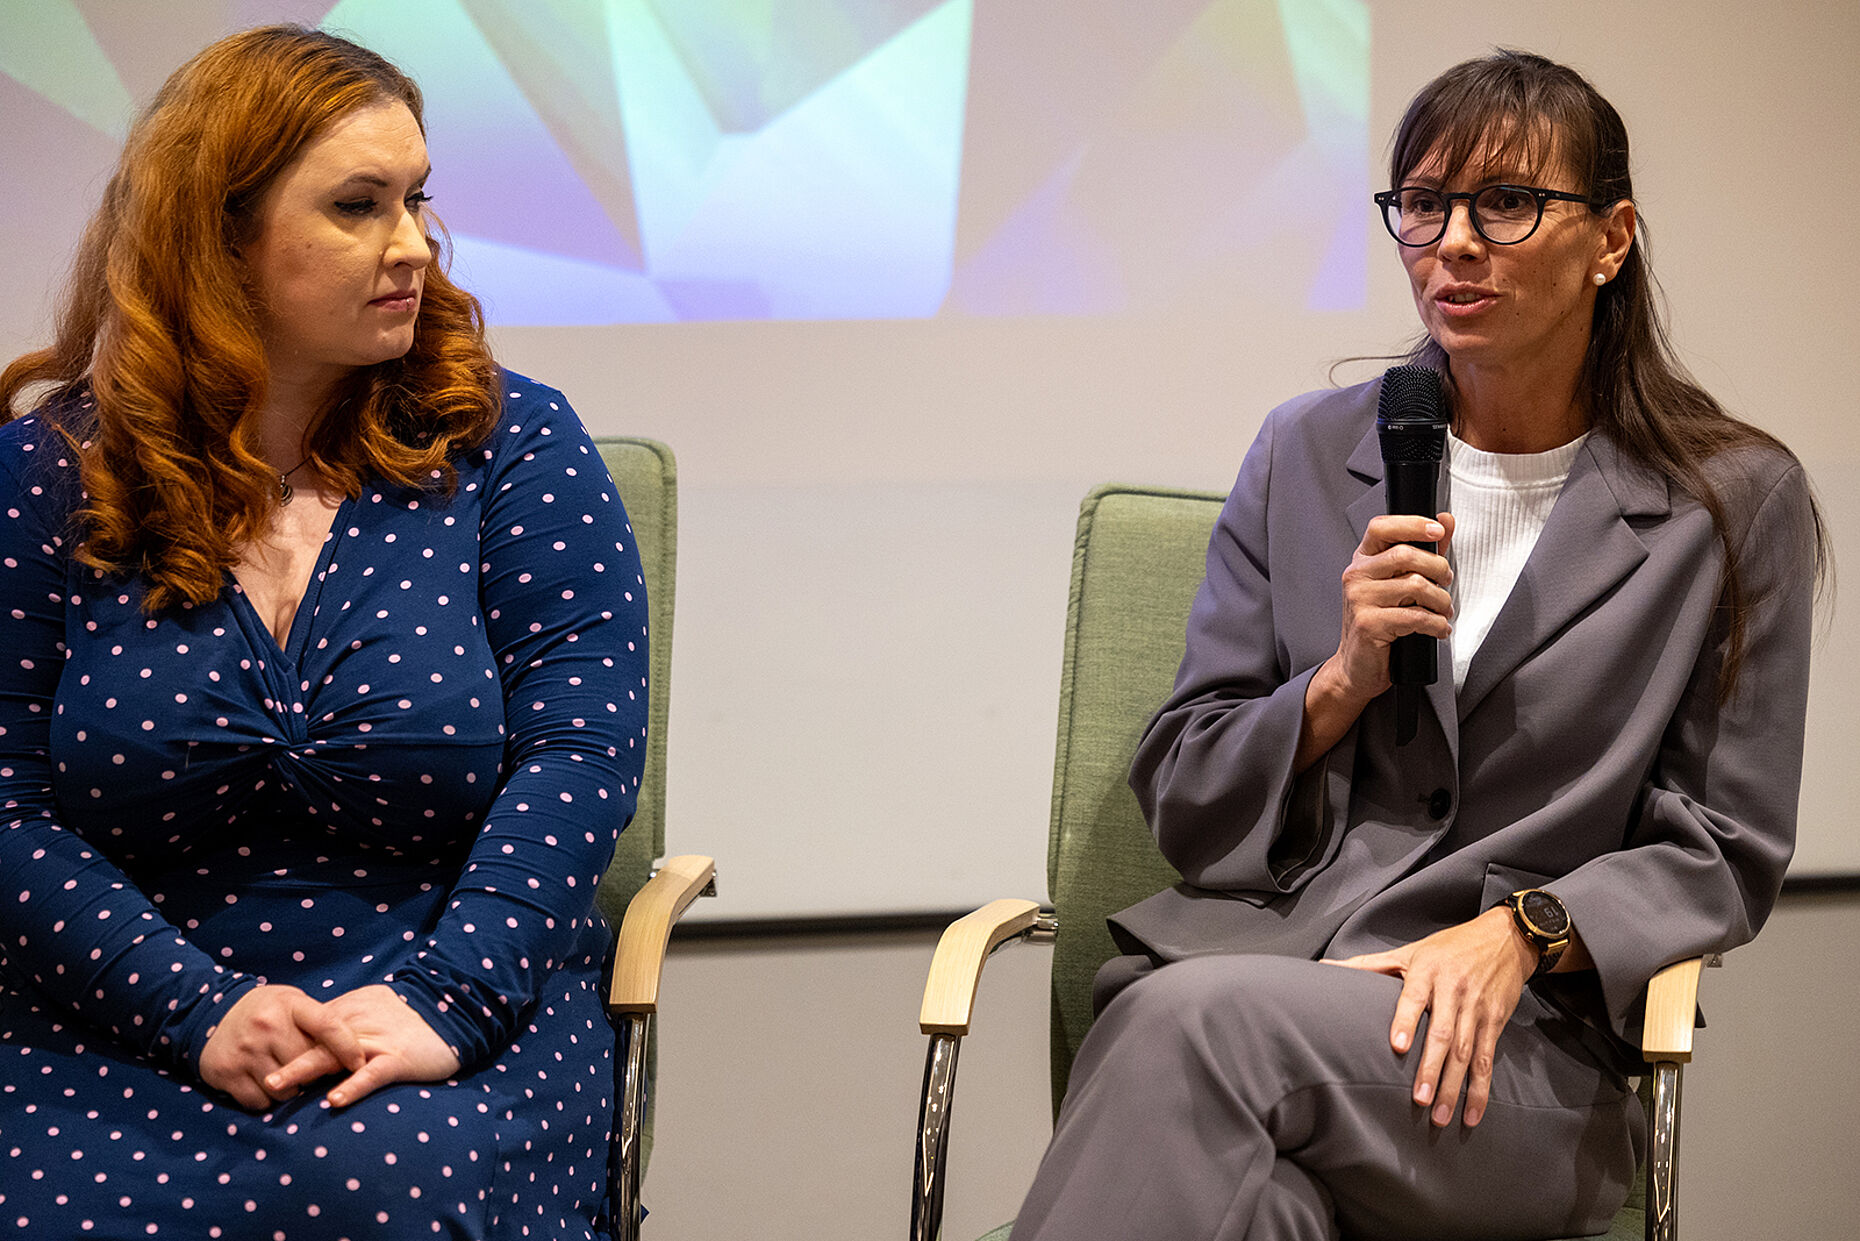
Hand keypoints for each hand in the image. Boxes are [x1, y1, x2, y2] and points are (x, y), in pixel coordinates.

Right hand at [199, 984, 365, 1110]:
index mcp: (290, 1005)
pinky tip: (262, 1084)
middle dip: (313, 1074)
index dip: (348, 1048)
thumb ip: (319, 1024)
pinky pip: (260, 1102)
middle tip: (308, 1072)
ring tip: (283, 1076)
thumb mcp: (294, 1004)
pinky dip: (266, 1100)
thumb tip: (353, 1055)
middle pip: (308, 1066)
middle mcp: (267, 1026)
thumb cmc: (267, 1011)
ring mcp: (245, 1050)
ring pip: (286, 1091)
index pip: (328, 1026)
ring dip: (290, 1091)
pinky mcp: (226, 1073)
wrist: (211, 1012)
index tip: (360, 1064)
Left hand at [265, 983, 460, 1107]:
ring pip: (335, 1056)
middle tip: (255, 1075)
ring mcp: (378, 1040)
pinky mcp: (399, 1057)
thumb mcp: (371, 1012)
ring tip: (278, 1086)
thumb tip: (311, 1042)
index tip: (255, 1063)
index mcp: (348, 1012)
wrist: (454, 1011)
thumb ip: (342, 1026)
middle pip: (313, 1042)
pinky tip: (336, 1100)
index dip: (282, 1047)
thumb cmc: (410, 1019)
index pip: (307, 1030)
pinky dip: (354, 1086)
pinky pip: (373, 1073)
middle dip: (282, 1059)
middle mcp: (357, 1024)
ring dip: (304, 1070)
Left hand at [1323, 906, 1534, 1127]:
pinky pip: (1487, 1059)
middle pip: (1443, 1034)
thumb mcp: (1409, 951)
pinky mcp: (1496, 1022)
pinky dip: (1481, 1089)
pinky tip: (1472, 1114)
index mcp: (1428, 972)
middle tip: (1418, 1099)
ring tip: (1440, 1116)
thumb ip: (1368, 965)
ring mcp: (1477, 1008)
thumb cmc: (1448, 947)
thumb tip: (1322, 968)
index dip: (1405, 1021)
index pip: (1414, 998)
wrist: (1505, 938)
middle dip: (1431, 1069)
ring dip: (1455, 1087)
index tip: (1397, 1046)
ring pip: (1466, 1053)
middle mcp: (1454, 990)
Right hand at [1324, 511, 1455, 704]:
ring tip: (1443, 611)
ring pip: (1415, 586)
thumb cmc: (1379, 623)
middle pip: (1405, 555)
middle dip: (1438, 569)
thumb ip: (1425, 552)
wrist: (1356, 666)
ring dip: (1441, 601)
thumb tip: (1445, 520)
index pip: (1382, 527)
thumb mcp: (1399, 583)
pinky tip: (1438, 629)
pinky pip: (1414, 617)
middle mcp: (1356, 576)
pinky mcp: (1368, 624)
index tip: (1437, 531)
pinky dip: (1436, 624)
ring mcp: (1359, 599)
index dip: (1412, 524)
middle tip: (1446, 583)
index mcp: (1363, 560)